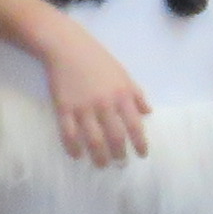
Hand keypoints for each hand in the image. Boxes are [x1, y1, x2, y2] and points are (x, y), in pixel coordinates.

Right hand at [44, 27, 152, 168]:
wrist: (67, 48)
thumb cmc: (98, 60)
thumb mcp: (123, 74)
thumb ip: (136, 94)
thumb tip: (148, 113)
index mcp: (122, 95)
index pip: (135, 125)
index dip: (139, 143)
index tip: (142, 155)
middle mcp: (104, 104)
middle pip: (115, 137)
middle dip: (119, 154)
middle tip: (121, 163)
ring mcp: (83, 108)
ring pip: (93, 140)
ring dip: (98, 156)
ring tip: (101, 165)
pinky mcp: (64, 109)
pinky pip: (69, 134)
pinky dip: (73, 148)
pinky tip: (77, 155)